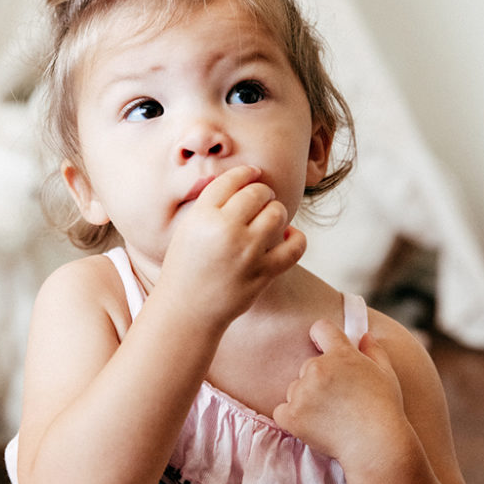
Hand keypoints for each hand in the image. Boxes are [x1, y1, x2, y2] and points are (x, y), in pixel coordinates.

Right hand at [162, 164, 305, 325]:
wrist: (187, 310)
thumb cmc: (186, 267)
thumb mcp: (188, 228)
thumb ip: (211, 204)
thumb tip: (243, 178)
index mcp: (202, 216)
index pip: (231, 180)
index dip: (246, 172)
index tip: (254, 173)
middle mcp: (225, 231)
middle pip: (257, 193)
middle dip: (262, 193)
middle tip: (261, 199)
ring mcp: (247, 252)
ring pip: (277, 213)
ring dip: (276, 212)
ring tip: (270, 218)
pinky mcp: (263, 273)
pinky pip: (295, 247)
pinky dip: (297, 238)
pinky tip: (288, 237)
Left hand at [273, 319, 407, 469]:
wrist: (376, 446)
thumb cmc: (385, 410)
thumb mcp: (386, 374)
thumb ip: (373, 351)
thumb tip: (364, 335)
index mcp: (341, 354)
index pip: (321, 328)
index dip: (322, 337)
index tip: (324, 349)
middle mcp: (318, 368)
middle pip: (308, 366)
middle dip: (319, 379)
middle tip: (338, 400)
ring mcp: (303, 392)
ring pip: (295, 388)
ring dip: (306, 399)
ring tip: (330, 417)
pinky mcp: (292, 415)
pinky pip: (282, 410)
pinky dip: (292, 417)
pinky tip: (312, 426)